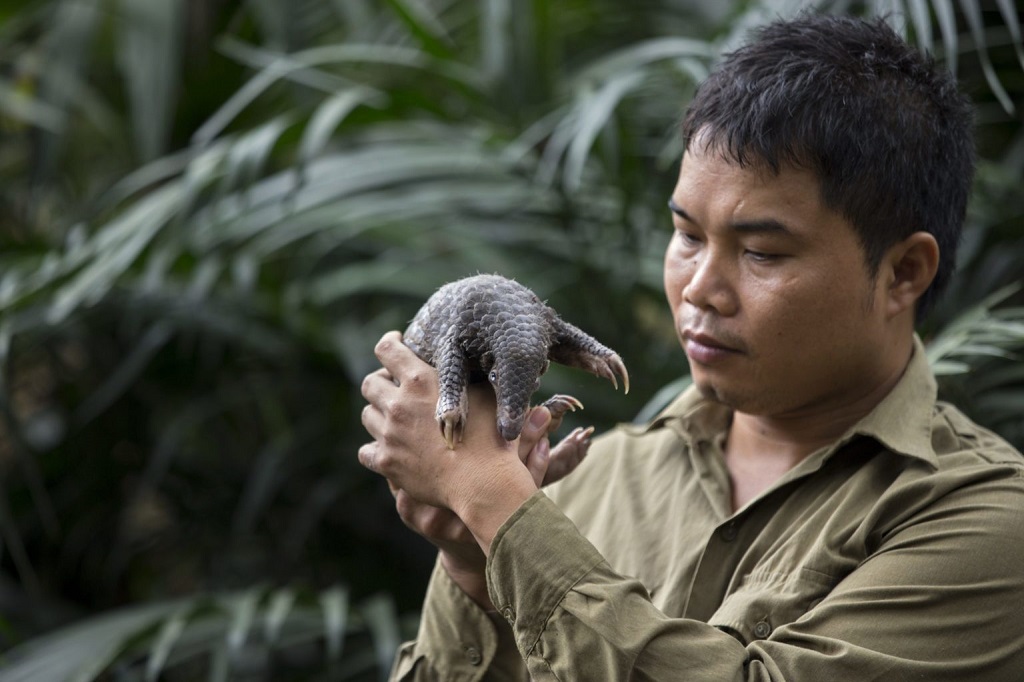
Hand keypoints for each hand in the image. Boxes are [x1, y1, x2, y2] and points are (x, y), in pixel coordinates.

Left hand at [359, 332, 595, 603]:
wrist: (484, 483)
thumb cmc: (492, 437)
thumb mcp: (488, 397)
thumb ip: (472, 379)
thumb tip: (477, 365)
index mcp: (421, 380)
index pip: (387, 349)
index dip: (389, 344)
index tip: (396, 346)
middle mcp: (399, 404)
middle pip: (370, 383)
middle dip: (381, 382)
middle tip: (395, 389)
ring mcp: (390, 434)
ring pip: (367, 416)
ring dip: (378, 414)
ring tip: (395, 420)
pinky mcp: (386, 462)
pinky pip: (365, 451)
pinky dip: (375, 449)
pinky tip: (391, 449)